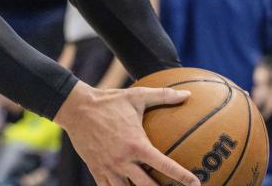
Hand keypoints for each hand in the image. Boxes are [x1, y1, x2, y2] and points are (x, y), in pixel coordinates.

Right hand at [54, 82, 199, 185]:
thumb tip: (187, 95)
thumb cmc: (108, 101)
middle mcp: (124, 159)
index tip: (195, 183)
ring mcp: (109, 167)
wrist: (76, 108)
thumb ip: (163, 95)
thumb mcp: (136, 96)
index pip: (165, 165)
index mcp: (136, 144)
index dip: (182, 176)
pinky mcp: (96, 169)